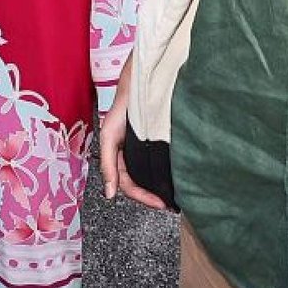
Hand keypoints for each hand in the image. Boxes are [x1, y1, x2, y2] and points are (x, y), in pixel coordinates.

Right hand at [99, 57, 169, 210]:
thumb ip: (107, 164)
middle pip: (143, 183)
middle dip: (155, 195)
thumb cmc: (122, 109)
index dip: (144, 197)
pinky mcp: (161, 142)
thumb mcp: (109, 137)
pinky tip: (180, 175)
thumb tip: (109, 195)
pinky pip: (164, 160)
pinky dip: (169, 170)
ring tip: (178, 195)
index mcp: (121, 159)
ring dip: (162, 185)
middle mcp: (135, 156)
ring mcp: (148, 150)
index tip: (161, 204)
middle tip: (172, 205)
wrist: (140, 83)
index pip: (131, 186)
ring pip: (154, 173)